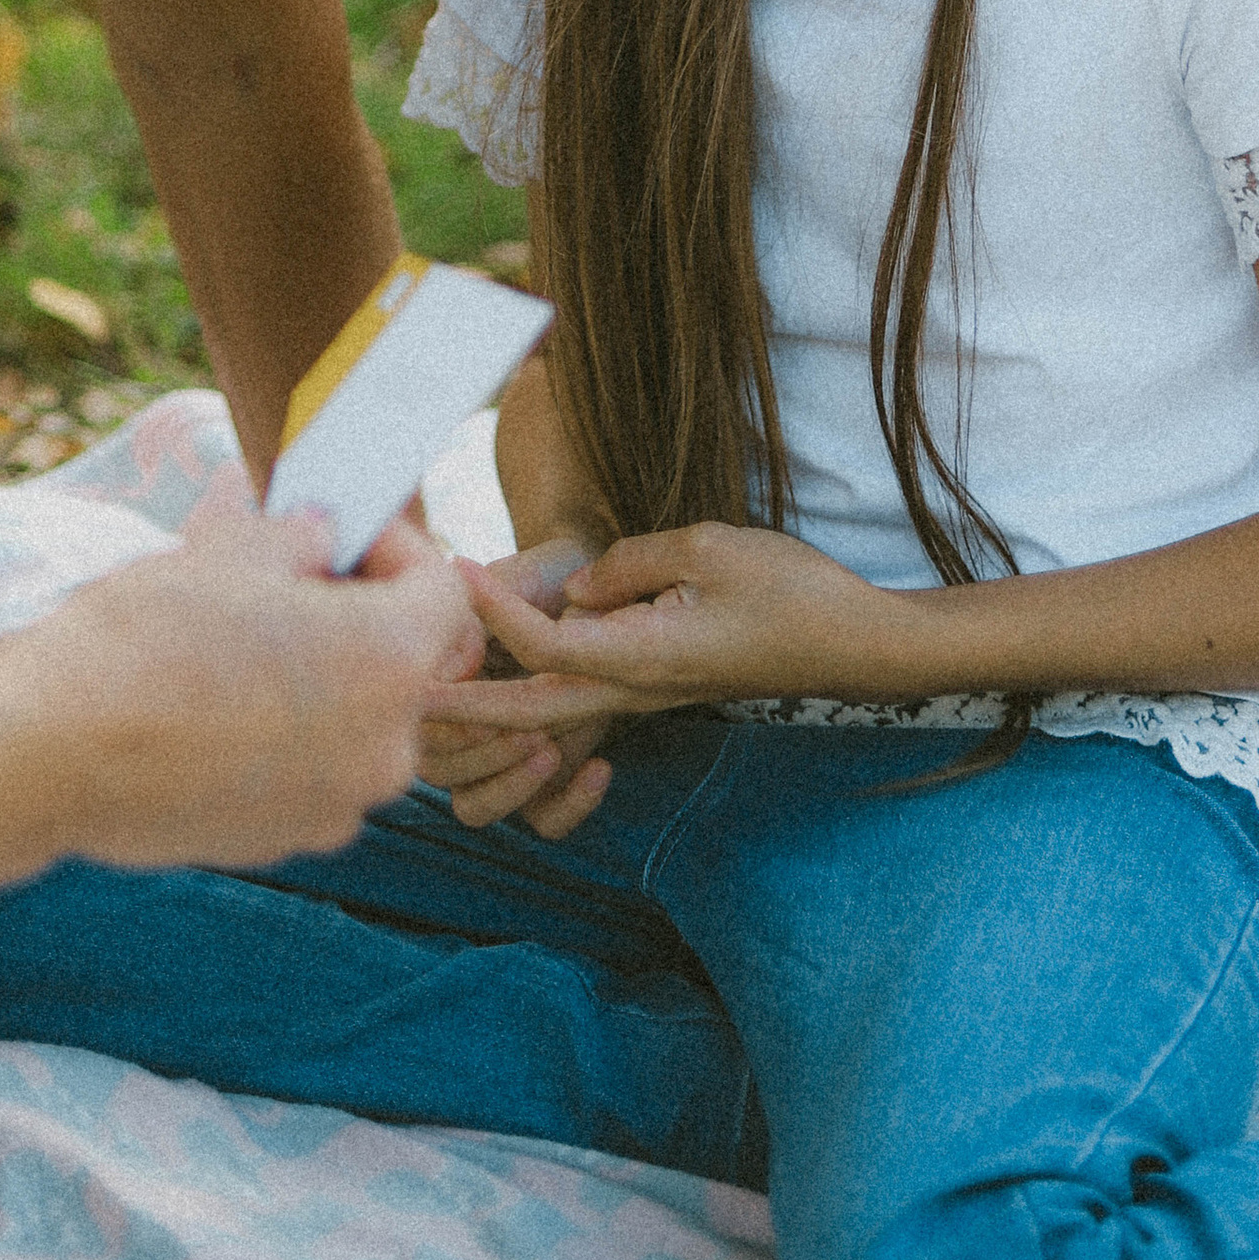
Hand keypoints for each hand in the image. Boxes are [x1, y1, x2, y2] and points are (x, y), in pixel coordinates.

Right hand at [37, 488, 485, 871]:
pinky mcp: (287, 839)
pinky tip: (218, 702)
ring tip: (243, 638)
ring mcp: (338, 804)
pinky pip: (317, 767)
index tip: (339, 532)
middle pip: (404, 659)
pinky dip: (290, 732)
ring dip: (323, 673)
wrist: (48, 753)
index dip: (395, 545)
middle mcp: (385, 747)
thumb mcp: (232, 552)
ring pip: (359, 716)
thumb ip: (303, 536)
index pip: (442, 589)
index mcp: (389, 662)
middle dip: (357, 610)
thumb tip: (326, 533)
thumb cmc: (143, 639)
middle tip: (286, 576)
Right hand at [420, 535, 616, 839]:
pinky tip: (600, 766)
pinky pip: (542, 822)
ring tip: (552, 749)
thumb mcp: (518, 577)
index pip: (414, 719)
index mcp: (437, 673)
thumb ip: (480, 612)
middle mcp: (459, 723)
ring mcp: (499, 754)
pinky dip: (568, 807)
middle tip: (531, 729)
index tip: (477, 692)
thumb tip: (460, 666)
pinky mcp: (545, 776)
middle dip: (480, 755)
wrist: (604, 585)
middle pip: (437, 772)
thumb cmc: (554, 572)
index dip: (441, 716)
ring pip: (474, 807)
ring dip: (507, 786)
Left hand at [454, 521, 917, 720]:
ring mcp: (648, 695)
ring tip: (441, 691)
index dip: (496, 612)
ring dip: (495, 705)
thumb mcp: (707, 548)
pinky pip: (585, 697)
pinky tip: (512, 672)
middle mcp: (637, 689)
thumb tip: (579, 587)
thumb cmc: (789, 591)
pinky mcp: (658, 687)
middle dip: (467, 705)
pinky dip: (537, 691)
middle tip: (405, 694)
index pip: (547, 645)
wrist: (853, 644)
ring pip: (554, 712)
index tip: (458, 567)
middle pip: (532, 708)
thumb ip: (630, 562)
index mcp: (644, 658)